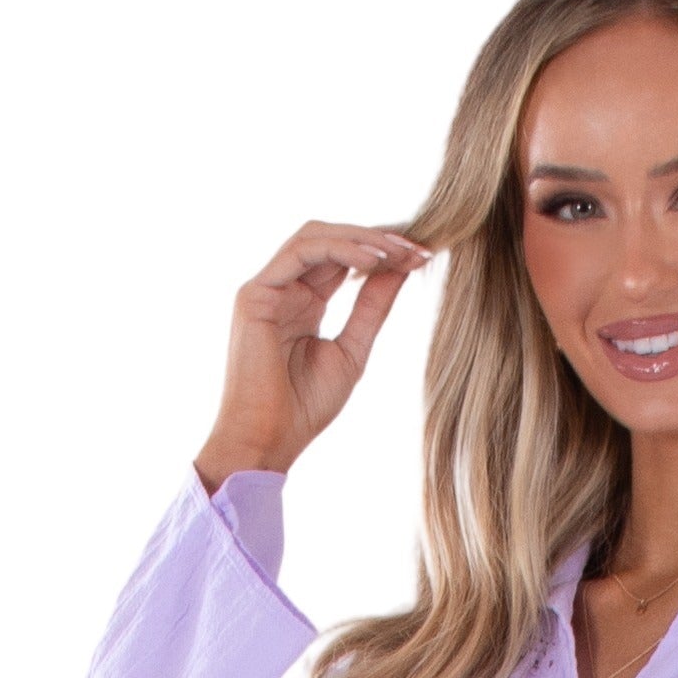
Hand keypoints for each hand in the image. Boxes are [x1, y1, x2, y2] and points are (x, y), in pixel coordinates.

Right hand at [194, 220, 433, 486]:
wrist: (268, 440)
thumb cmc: (304, 408)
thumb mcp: (352, 351)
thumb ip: (371, 308)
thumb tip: (401, 270)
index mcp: (305, 303)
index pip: (344, 261)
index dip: (382, 253)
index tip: (421, 257)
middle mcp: (285, 289)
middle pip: (332, 240)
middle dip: (377, 239)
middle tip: (417, 249)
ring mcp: (268, 287)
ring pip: (316, 237)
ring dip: (362, 238)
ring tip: (398, 251)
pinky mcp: (256, 292)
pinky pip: (302, 252)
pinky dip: (340, 249)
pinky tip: (372, 260)